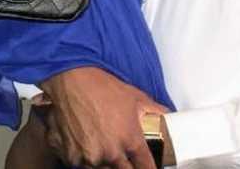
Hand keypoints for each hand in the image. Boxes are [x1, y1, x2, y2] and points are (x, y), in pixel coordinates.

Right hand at [41, 67, 167, 167]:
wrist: (72, 80)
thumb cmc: (103, 87)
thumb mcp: (135, 96)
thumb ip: (154, 111)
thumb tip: (168, 116)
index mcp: (130, 140)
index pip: (146, 167)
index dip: (148, 168)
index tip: (147, 167)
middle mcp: (111, 153)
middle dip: (125, 166)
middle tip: (122, 153)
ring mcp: (89, 158)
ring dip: (103, 161)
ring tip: (100, 142)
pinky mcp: (70, 158)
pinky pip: (80, 164)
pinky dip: (83, 157)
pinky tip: (84, 141)